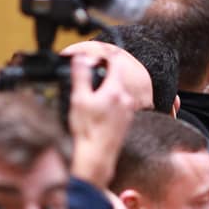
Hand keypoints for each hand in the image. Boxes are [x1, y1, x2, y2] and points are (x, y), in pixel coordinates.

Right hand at [68, 55, 135, 188]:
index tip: (99, 53)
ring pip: (118, 90)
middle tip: (90, 74)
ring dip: (107, 88)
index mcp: (115, 90)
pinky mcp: (127, 119)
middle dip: (104, 74)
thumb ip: (82, 76)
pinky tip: (98, 110)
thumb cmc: (88, 129)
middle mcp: (126, 98)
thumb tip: (82, 57)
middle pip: (117, 76)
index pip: (116, 62)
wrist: (98, 155)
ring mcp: (129, 110)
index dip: (107, 55)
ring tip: (91, 96)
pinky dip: (110, 101)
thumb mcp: (79, 99)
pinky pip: (120, 103)